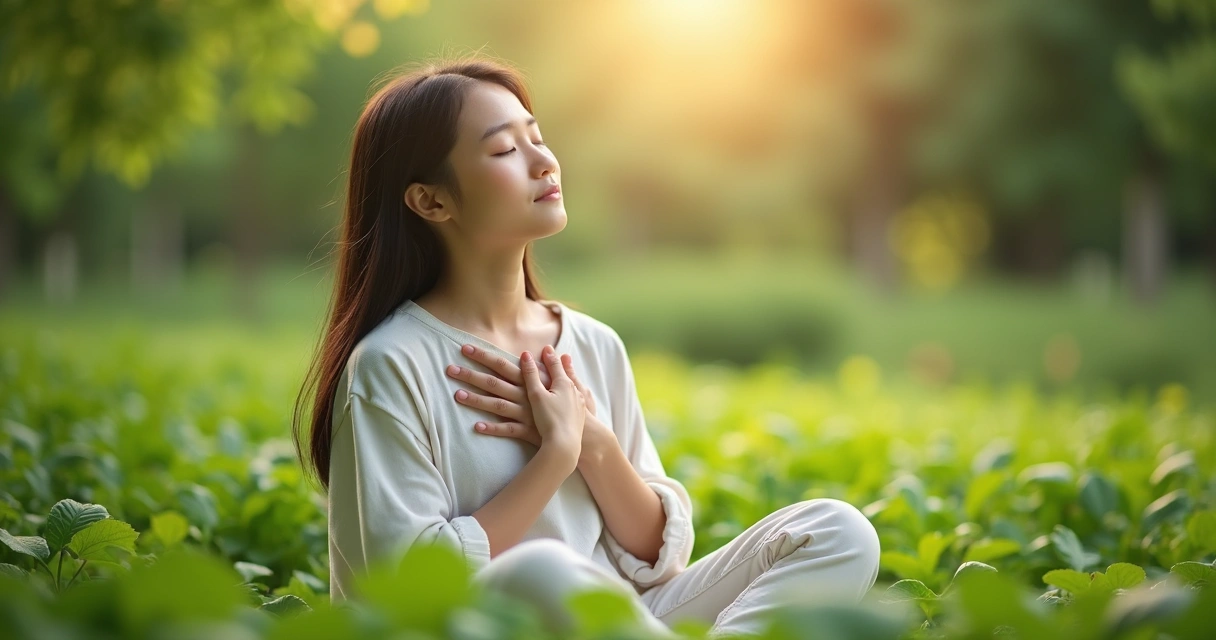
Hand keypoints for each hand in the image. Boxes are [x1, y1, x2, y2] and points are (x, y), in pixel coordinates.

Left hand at [448, 343, 597, 449]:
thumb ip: (565, 370)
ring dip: (476, 399)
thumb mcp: (573, 386)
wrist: (584, 435)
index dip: (484, 355)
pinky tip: (476, 426)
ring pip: (496, 404)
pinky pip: (507, 429)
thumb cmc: (576, 410)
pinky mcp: (527, 431)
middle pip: (494, 381)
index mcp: (532, 381)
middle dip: (471, 374)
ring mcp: (525, 413)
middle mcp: (525, 395)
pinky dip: (492, 428)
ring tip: (456, 395)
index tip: (466, 347)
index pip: (503, 363)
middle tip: (450, 368)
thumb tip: (563, 354)